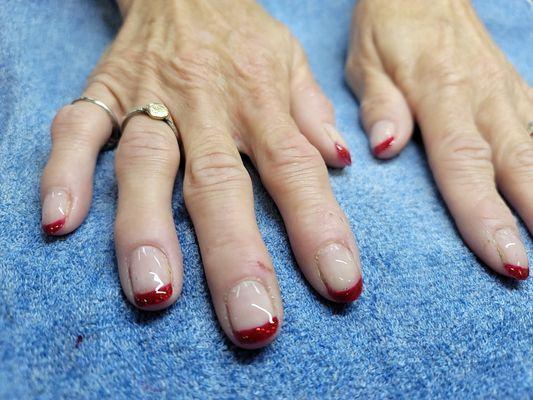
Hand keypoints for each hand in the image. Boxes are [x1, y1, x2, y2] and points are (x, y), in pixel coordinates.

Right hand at [40, 0, 362, 347]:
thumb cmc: (243, 37)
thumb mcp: (292, 62)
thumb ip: (314, 112)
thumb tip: (342, 163)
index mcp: (261, 102)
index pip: (297, 170)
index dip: (319, 229)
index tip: (339, 285)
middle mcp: (208, 108)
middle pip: (221, 186)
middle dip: (236, 257)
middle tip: (252, 322)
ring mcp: (150, 99)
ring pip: (147, 165)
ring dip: (147, 228)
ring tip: (155, 292)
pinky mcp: (103, 92)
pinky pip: (77, 130)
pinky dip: (64, 172)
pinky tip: (61, 222)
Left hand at [346, 0, 531, 278]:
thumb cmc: (388, 28)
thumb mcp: (367, 62)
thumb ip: (379, 105)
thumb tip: (384, 147)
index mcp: (441, 93)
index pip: (464, 163)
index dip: (485, 214)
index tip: (507, 258)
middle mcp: (483, 96)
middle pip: (518, 164)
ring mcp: (507, 92)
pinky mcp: (516, 89)